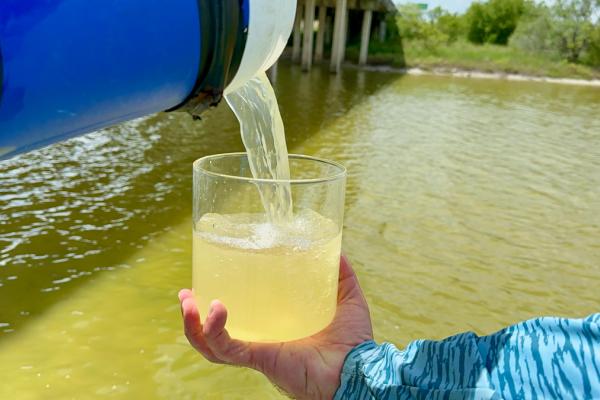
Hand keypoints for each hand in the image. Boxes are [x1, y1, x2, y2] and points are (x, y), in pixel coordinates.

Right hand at [178, 255, 372, 399]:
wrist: (359, 369)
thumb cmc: (353, 341)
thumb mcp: (345, 297)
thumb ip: (339, 272)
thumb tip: (331, 246)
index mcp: (275, 328)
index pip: (239, 319)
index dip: (217, 305)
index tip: (205, 283)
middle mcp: (261, 341)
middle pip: (216, 334)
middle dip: (194, 317)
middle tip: (184, 295)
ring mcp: (258, 351)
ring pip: (212, 344)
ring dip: (193, 325)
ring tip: (187, 303)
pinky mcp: (260, 358)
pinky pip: (227, 348)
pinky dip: (214, 332)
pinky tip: (214, 310)